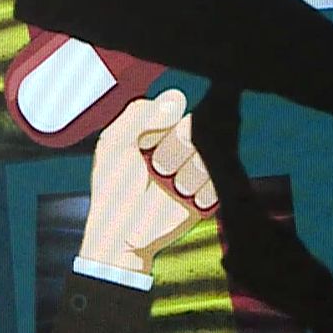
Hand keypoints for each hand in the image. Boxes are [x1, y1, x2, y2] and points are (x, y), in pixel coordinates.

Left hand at [81, 89, 215, 272]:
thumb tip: (176, 98)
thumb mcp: (114, 145)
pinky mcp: (210, 192)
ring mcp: (195, 168)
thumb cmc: (114, 189)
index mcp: (155, 129)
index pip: (176, 108)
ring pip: (207, 155)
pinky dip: (200, 192)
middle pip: (193, 129)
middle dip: (172, 151)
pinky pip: (218, 181)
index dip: (164, 125)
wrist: (123, 235)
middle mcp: (178, 144)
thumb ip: (139, 115)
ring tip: (168, 187)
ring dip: (185, 174)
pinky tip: (183, 199)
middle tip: (157, 169)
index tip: (148, 143)